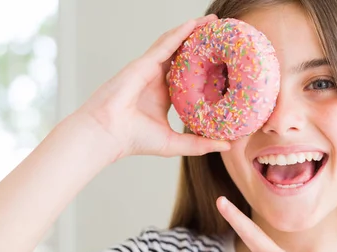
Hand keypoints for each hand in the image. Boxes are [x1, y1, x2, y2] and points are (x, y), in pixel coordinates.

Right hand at [71, 14, 230, 159]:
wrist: (108, 133)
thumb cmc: (134, 140)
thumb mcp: (175, 143)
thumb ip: (201, 144)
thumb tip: (228, 144)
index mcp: (164, 95)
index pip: (188, 75)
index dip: (204, 66)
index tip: (224, 62)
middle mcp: (157, 79)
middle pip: (183, 55)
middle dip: (201, 43)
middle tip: (222, 33)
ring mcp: (149, 69)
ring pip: (174, 44)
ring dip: (192, 31)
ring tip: (212, 22)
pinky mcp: (143, 63)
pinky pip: (165, 44)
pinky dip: (179, 33)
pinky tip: (194, 24)